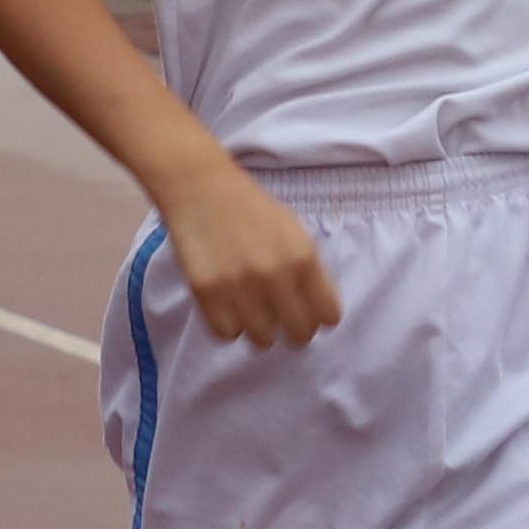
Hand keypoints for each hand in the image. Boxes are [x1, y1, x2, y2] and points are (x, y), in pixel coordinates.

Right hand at [160, 158, 339, 348]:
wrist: (200, 188)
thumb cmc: (251, 209)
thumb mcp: (294, 232)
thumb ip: (308, 271)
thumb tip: (318, 313)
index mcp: (304, 258)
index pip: (328, 316)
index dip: (319, 317)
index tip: (309, 313)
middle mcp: (275, 276)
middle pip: (299, 335)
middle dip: (293, 329)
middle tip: (281, 316)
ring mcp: (239, 288)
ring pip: (263, 340)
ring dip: (260, 328)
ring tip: (252, 309)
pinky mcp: (207, 295)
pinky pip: (227, 335)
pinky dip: (229, 326)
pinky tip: (229, 307)